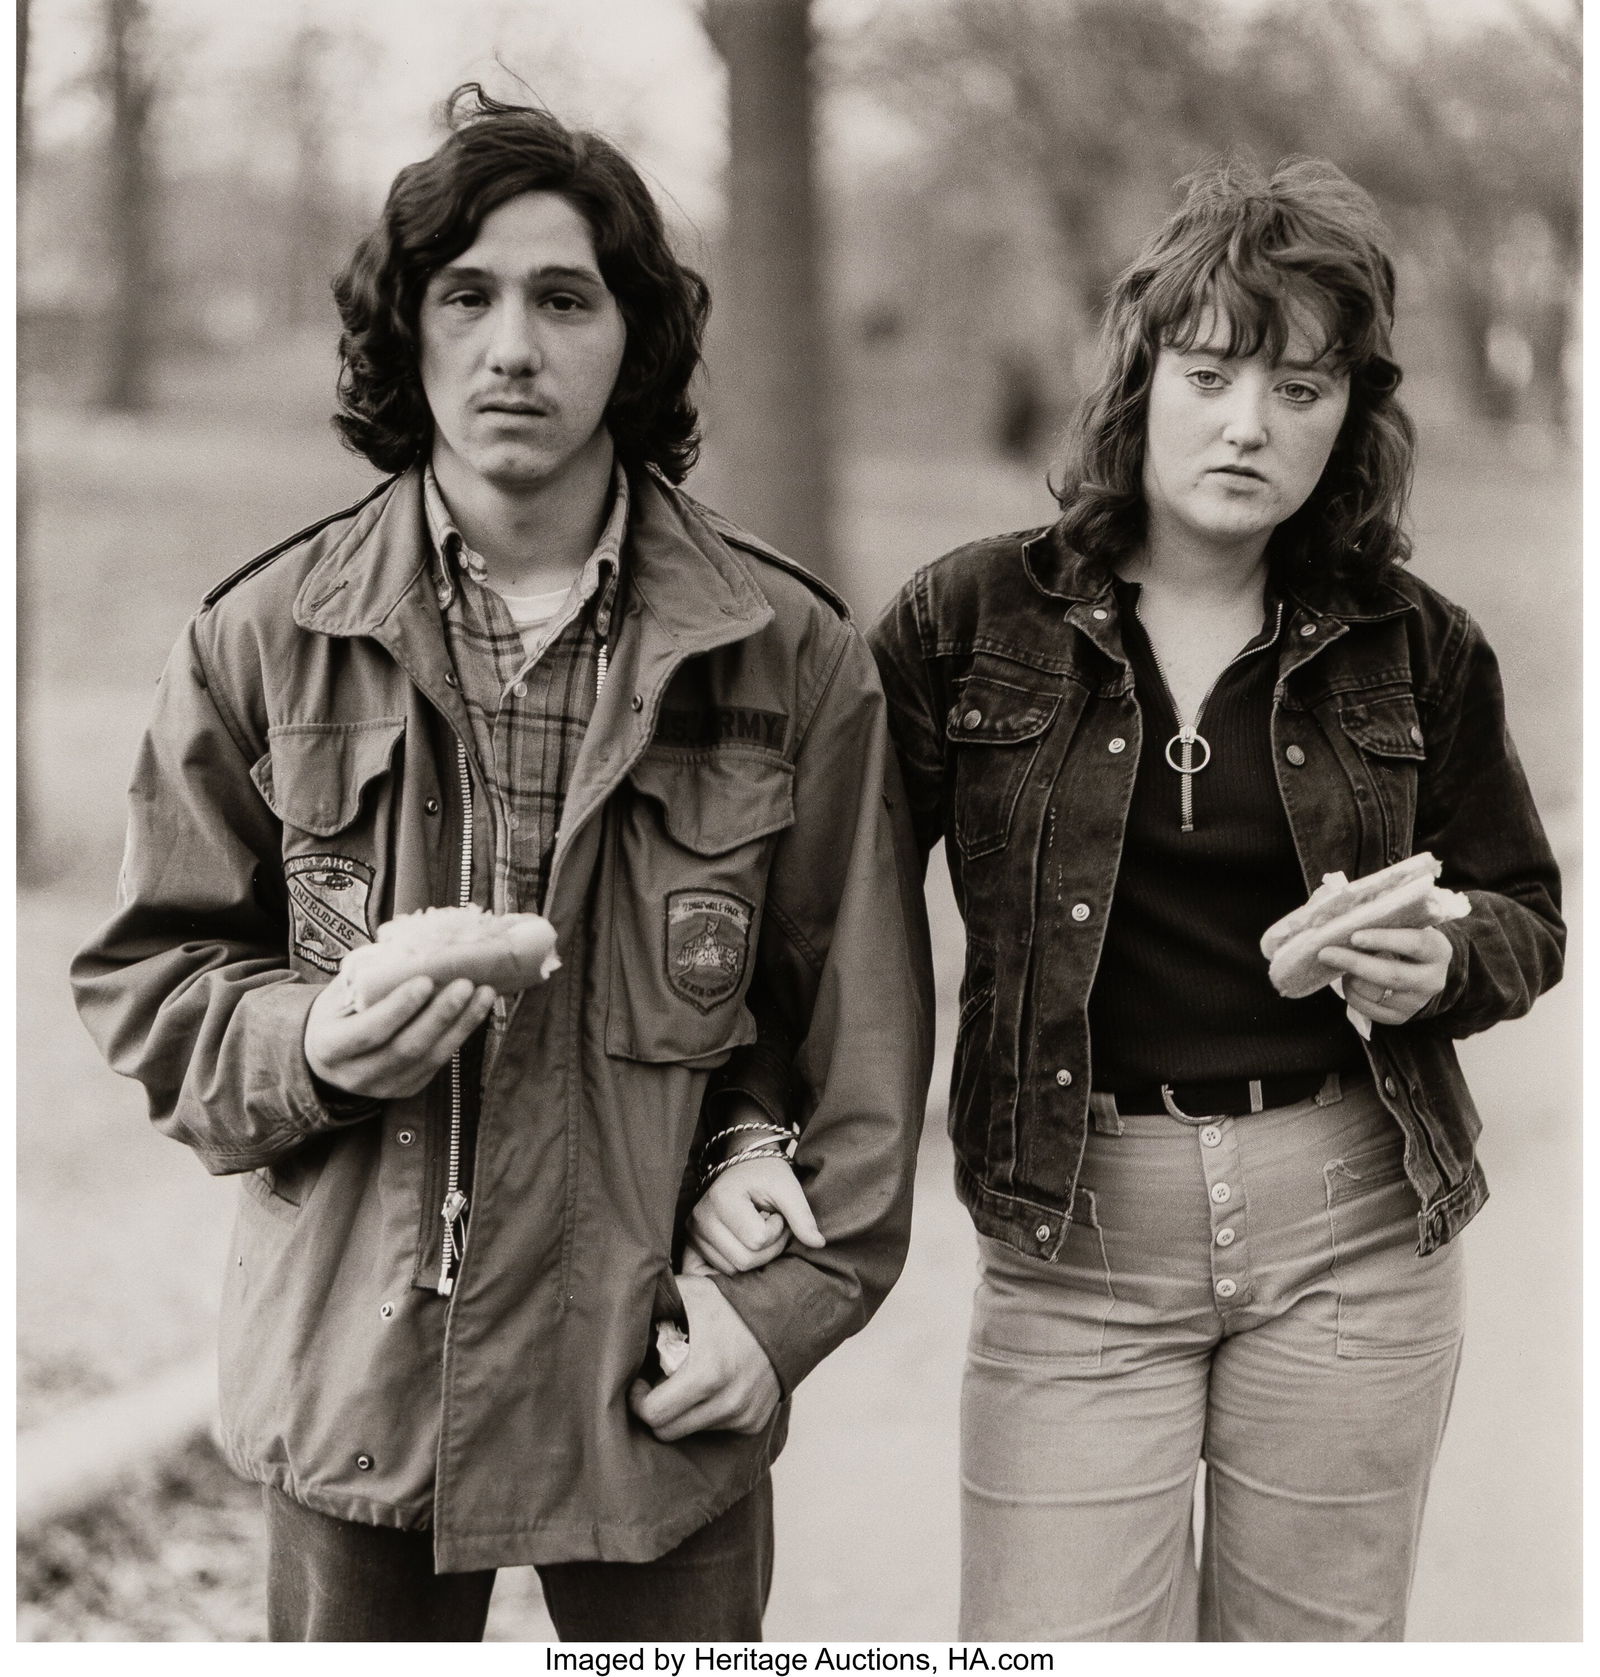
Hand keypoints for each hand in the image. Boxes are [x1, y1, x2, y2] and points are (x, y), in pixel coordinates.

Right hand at [304, 975, 495, 1099]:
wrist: (329, 1053)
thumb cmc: (338, 1012)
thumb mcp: (341, 992)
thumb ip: (369, 978)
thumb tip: (413, 952)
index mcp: (329, 1047)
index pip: (368, 1032)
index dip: (399, 1008)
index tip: (426, 980)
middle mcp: (356, 1074)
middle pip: (405, 1048)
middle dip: (440, 1015)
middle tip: (465, 984)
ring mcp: (384, 1086)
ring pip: (429, 1058)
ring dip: (461, 1025)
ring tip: (483, 994)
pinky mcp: (408, 1088)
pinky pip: (439, 1062)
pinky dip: (460, 1034)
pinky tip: (476, 1010)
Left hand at [627, 1276, 781, 1441]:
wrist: (788, 1314)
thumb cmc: (732, 1302)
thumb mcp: (691, 1293)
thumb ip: (655, 1301)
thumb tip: (620, 1313)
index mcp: (707, 1374)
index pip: (653, 1414)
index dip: (637, 1399)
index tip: (639, 1382)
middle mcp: (728, 1402)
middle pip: (668, 1431)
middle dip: (655, 1409)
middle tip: (656, 1385)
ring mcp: (743, 1415)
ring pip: (691, 1431)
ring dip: (681, 1412)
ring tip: (684, 1382)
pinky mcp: (754, 1422)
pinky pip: (716, 1429)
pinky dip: (706, 1413)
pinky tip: (710, 1388)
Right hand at [687, 1155, 824, 1275]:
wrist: (743, 1164)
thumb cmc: (766, 1174)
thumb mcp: (788, 1187)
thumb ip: (803, 1216)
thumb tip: (818, 1244)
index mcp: (722, 1199)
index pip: (757, 1240)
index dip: (777, 1231)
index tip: (776, 1213)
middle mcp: (700, 1218)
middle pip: (743, 1261)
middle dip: (769, 1248)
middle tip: (772, 1226)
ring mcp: (693, 1233)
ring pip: (733, 1270)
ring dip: (754, 1256)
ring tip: (757, 1230)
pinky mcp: (692, 1243)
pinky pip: (716, 1271)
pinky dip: (735, 1264)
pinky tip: (743, 1245)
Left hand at [1314, 925, 1452, 1025]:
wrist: (1421, 970)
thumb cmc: (1404, 939)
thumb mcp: (1404, 926)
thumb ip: (1383, 918)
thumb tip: (1345, 910)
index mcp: (1437, 950)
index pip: (1415, 944)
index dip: (1384, 939)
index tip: (1355, 936)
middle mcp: (1432, 979)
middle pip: (1392, 975)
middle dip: (1355, 963)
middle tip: (1326, 953)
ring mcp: (1417, 1002)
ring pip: (1376, 994)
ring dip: (1350, 978)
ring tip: (1337, 962)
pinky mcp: (1400, 1017)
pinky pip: (1368, 1009)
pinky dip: (1351, 994)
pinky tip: (1348, 979)